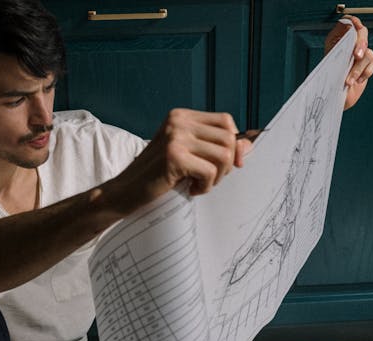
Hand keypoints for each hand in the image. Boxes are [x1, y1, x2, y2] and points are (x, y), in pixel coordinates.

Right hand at [111, 109, 252, 212]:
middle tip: (207, 178)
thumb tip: (248, 145)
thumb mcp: (187, 156)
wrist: (124, 192)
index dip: (234, 143)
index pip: (226, 121)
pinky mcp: (174, 156)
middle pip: (229, 138)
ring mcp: (176, 136)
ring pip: (224, 156)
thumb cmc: (156, 176)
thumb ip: (214, 147)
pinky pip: (210, 172)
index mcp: (181, 116)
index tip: (225, 165)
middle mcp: (178, 121)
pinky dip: (205, 187)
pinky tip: (190, 189)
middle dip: (226, 165)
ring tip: (198, 184)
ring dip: (216, 177)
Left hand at [325, 15, 372, 109]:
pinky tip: (357, 81)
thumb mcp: (327, 62)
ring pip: (368, 52)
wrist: (333, 98)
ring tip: (348, 81)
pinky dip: (366, 72)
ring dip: (358, 68)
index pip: (348, 22)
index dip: (353, 22)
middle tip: (355, 56)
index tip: (355, 26)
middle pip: (362, 33)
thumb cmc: (327, 80)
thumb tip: (346, 30)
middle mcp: (351, 44)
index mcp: (338, 39)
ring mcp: (360, 53)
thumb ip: (335, 45)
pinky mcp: (368, 64)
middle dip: (360, 44)